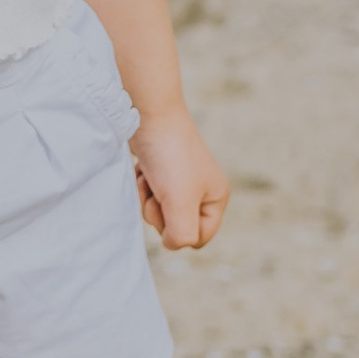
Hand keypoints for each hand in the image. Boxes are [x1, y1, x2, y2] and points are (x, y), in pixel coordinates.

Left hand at [133, 105, 227, 249]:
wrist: (149, 114)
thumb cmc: (169, 157)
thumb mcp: (180, 202)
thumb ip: (182, 234)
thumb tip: (173, 243)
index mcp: (217, 198)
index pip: (199, 238)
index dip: (179, 232)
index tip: (170, 209)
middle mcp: (202, 190)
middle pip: (176, 226)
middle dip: (159, 213)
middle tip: (158, 191)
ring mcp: (181, 180)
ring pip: (159, 211)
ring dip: (148, 197)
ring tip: (150, 176)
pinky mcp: (162, 171)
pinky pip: (148, 194)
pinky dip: (142, 184)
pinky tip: (143, 169)